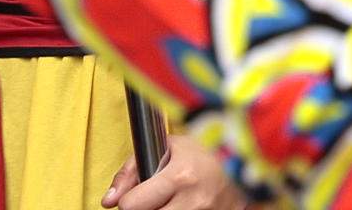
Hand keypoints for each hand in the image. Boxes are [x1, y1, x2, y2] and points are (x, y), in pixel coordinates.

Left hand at [103, 136, 249, 209]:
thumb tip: (107, 201)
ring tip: (170, 201)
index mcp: (180, 177)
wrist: (244, 160)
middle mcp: (193, 202)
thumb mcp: (166, 148)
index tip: (137, 195)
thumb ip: (131, 170)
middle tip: (154, 199)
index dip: (129, 201)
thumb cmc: (203, 150)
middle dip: (145, 209)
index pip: (132, 206)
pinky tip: (181, 206)